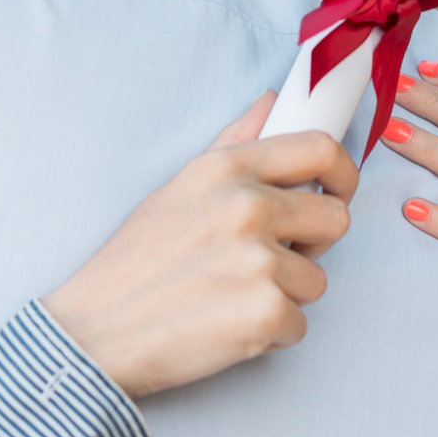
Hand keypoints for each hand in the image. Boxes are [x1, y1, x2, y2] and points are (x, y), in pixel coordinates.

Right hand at [42, 92, 358, 398]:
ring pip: (316, 279)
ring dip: (284, 295)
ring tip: (231, 297)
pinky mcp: (264, 313)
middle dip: (313, 245)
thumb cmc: (132, 264)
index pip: (322, 148)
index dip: (343, 172)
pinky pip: (299, 325)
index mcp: (228, 170)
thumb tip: (273, 101)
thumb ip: (234, 143)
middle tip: (273, 259)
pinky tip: (226, 327)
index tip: (337, 191)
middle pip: (335, 218)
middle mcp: (248, 207)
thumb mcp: (178, 187)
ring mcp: (260, 261)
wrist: (95, 333)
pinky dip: (269, 335)